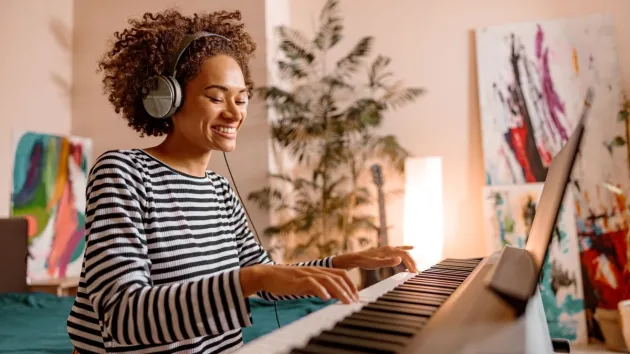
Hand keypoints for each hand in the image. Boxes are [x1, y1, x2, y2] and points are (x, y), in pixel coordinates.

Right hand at [241, 264, 358, 303]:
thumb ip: (318, 287)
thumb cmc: (286, 281)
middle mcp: (315, 270)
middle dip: (349, 289)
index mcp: (318, 270)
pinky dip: (320, 290)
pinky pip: (312, 283)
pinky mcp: (298, 279)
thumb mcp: (306, 284)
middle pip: (338, 277)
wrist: (268, 275)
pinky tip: (326, 297)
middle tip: (354, 301)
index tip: (356, 296)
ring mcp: (307, 274)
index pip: (341, 274)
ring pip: (328, 280)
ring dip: (339, 291)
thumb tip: (331, 295)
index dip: (351, 284)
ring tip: (346, 301)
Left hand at [333, 245, 417, 272]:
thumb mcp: (375, 264)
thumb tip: (400, 259)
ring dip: (410, 259)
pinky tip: (412, 247)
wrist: (356, 258)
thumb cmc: (365, 262)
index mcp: (389, 250)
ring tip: (414, 267)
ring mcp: (388, 249)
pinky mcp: (386, 251)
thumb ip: (388, 262)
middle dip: (412, 263)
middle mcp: (390, 248)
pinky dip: (406, 248)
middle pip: (405, 253)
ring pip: (403, 251)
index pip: (405, 255)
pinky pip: (399, 249)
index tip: (414, 272)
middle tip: (415, 273)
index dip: (411, 263)